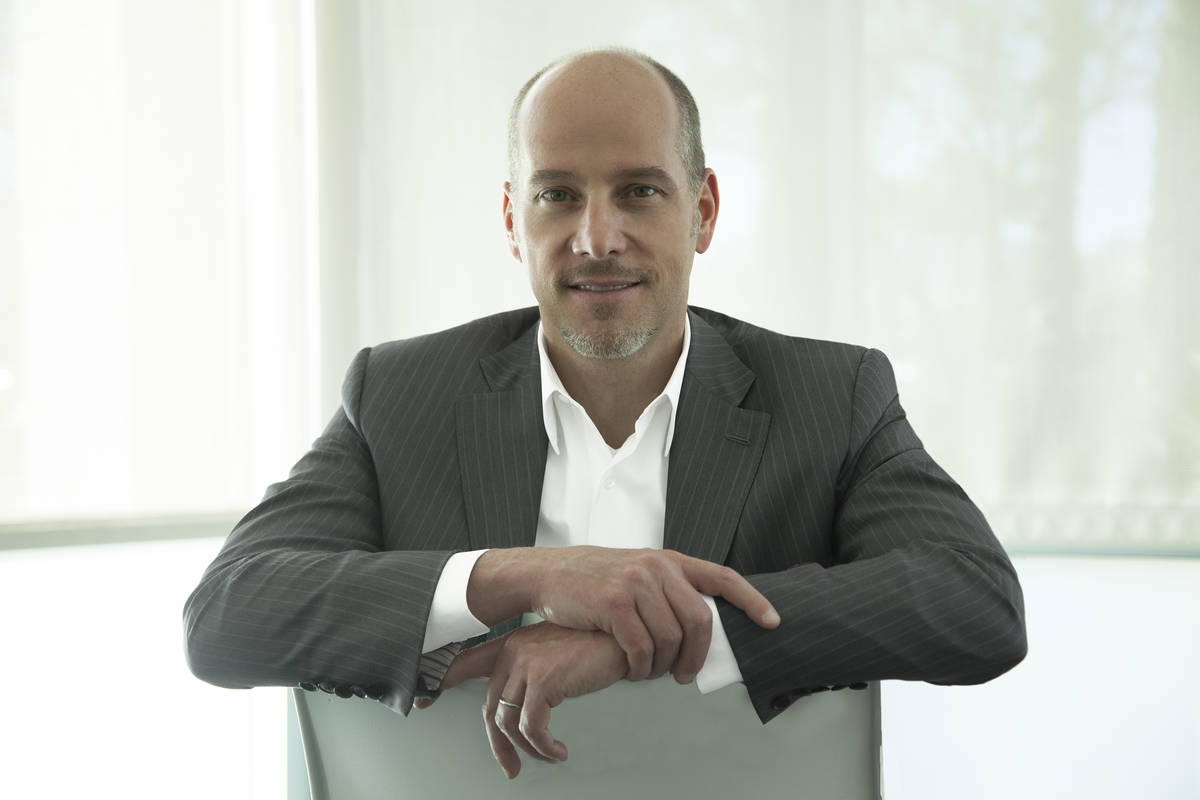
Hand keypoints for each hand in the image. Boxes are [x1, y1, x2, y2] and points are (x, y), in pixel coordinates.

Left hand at [437, 622, 625, 779]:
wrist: (625, 635)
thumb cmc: (597, 644)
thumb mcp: (556, 652)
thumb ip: (533, 669)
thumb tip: (522, 705)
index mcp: (513, 643)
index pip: (465, 661)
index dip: (439, 681)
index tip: (421, 700)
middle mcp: (513, 650)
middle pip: (490, 707)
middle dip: (498, 745)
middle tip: (510, 767)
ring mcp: (526, 663)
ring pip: (508, 722)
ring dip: (528, 749)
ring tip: (548, 755)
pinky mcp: (544, 679)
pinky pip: (532, 727)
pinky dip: (544, 746)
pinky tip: (558, 750)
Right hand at [468, 546, 779, 681]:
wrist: (545, 573)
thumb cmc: (591, 580)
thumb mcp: (634, 571)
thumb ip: (665, 588)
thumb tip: (698, 623)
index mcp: (667, 559)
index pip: (722, 577)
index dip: (752, 600)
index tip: (772, 622)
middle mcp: (657, 566)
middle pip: (700, 621)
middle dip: (697, 656)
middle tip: (684, 675)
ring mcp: (636, 583)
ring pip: (670, 640)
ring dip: (661, 666)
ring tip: (647, 672)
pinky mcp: (614, 603)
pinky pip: (641, 649)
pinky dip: (639, 667)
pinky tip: (630, 668)